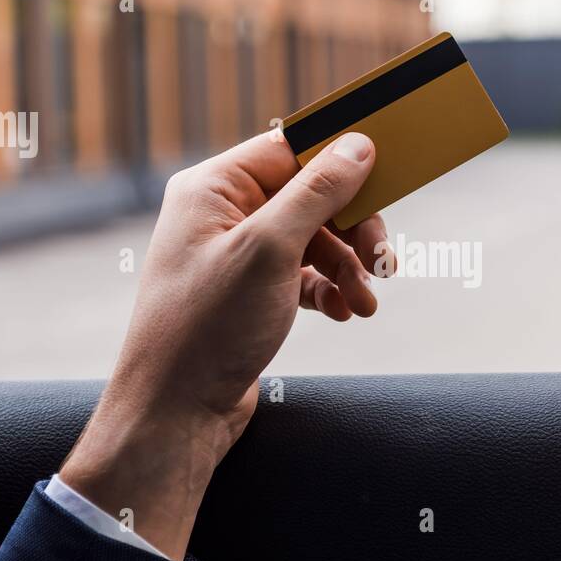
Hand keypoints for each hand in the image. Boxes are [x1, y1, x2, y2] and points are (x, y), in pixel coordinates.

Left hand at [60, 130, 390, 559]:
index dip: (339, 162)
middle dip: (352, 228)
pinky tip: (344, 312)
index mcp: (212, 189)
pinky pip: (303, 275)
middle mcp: (221, 215)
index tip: (384, 178)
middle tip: (383, 259)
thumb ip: (316, 193)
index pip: (289, 150)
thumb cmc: (207, 329)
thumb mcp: (269, 252)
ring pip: (313, 239)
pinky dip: (330, 290)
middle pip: (309, 196)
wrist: (176, 415)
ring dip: (348, 266)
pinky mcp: (249, 295)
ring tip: (367, 301)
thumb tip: (357, 145)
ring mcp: (235, 256)